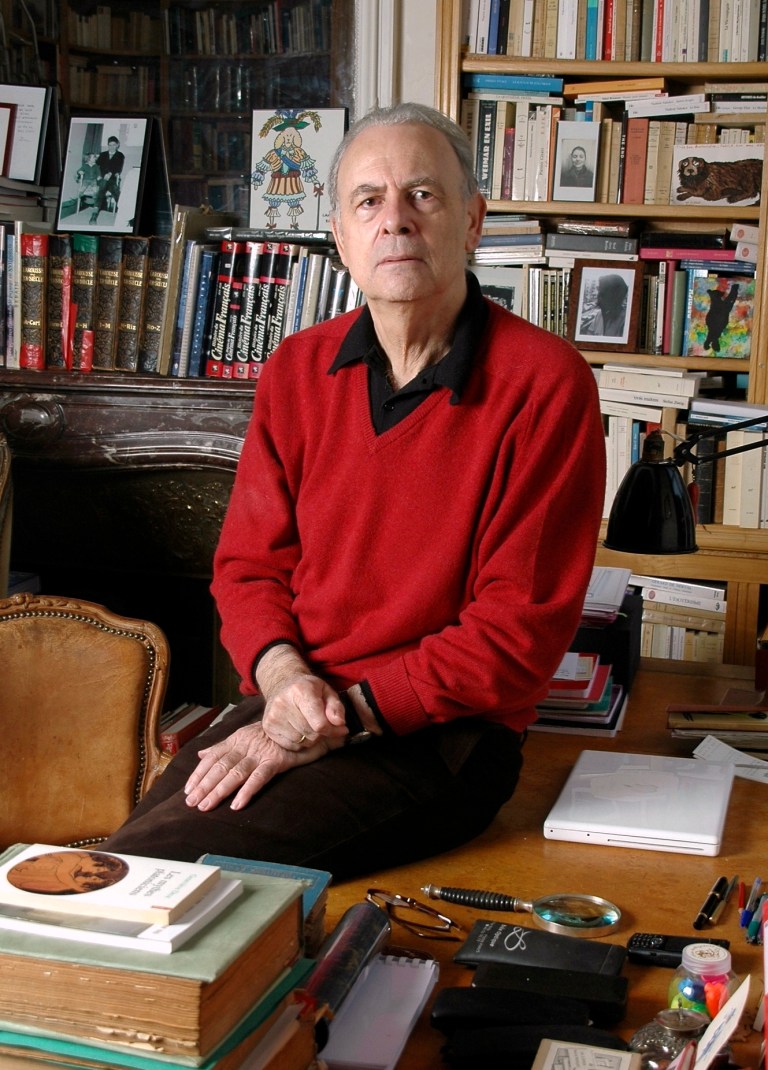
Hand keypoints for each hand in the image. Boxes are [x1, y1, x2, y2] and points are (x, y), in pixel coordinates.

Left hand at [184, 720, 329, 811]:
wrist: (301, 718)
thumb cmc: (271, 732)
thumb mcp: (245, 734)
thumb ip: (223, 746)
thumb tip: (202, 755)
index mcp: (237, 739)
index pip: (213, 757)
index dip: (199, 773)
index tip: (188, 789)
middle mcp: (246, 745)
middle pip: (220, 767)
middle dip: (204, 786)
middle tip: (191, 803)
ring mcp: (260, 753)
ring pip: (235, 773)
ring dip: (219, 791)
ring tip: (206, 806)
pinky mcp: (276, 760)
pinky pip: (259, 777)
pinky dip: (247, 791)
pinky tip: (237, 805)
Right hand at [261, 673, 347, 749]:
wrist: (282, 684)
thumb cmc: (308, 689)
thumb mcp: (327, 691)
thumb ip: (336, 707)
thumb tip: (340, 724)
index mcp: (300, 691)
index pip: (319, 723)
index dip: (333, 730)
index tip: (341, 729)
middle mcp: (283, 703)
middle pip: (311, 734)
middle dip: (322, 733)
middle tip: (323, 725)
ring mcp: (273, 716)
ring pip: (302, 742)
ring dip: (311, 738)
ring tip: (310, 725)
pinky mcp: (268, 726)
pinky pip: (291, 745)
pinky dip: (300, 742)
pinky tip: (299, 729)